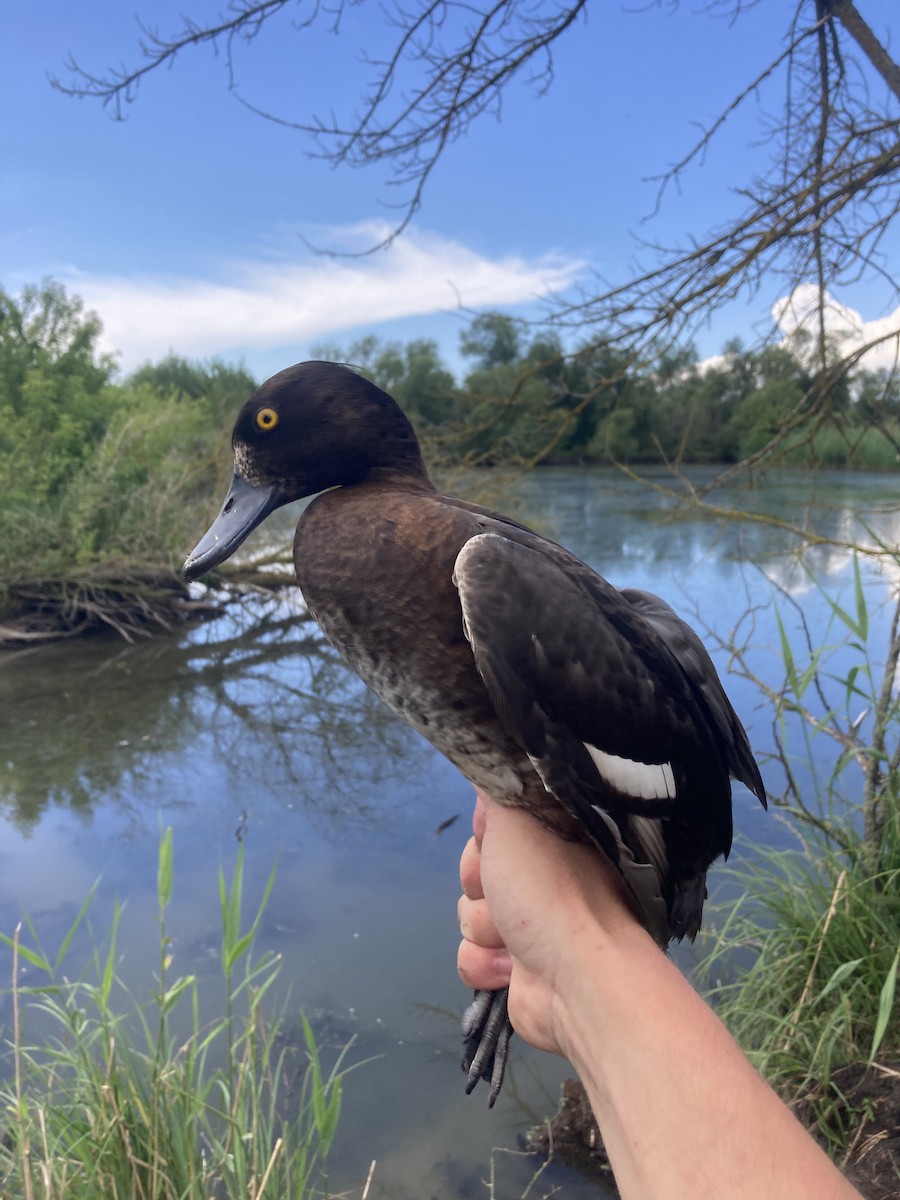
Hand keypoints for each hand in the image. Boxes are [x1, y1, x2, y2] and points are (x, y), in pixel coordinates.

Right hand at [457, 790, 646, 1058]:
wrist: (579, 979)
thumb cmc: (551, 890)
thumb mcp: (517, 818)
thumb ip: (501, 785)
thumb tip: (497, 755)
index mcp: (555, 840)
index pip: (495, 825)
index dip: (485, 834)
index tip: (492, 839)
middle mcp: (546, 879)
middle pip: (476, 870)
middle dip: (479, 884)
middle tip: (501, 890)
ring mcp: (533, 926)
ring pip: (470, 916)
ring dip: (484, 928)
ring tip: (514, 937)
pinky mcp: (519, 970)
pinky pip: (473, 957)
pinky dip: (486, 965)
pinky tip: (511, 969)